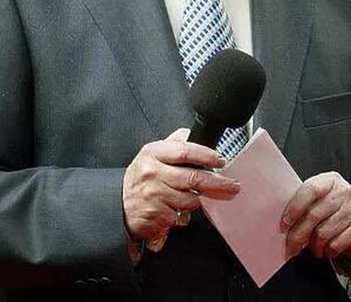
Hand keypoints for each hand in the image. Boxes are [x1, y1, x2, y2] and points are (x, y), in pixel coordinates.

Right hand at [123, 128, 239, 241]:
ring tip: (189, 196)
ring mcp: (154, 195)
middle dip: (218, 183)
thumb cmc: (140, 177)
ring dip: (196, 200)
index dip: (206, 155)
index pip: (185, 151)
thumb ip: (173, 143)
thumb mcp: (152, 154)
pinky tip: (175, 209)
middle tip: (233, 185)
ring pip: (191, 199)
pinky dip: (183, 215)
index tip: (220, 160)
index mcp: (153, 153)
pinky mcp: (156, 215)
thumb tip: (192, 134)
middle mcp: (152, 173)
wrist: (117, 203)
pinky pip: (181, 216)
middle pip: (193, 178)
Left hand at [282, 172, 350, 261]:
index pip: (310, 190)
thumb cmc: (333, 208)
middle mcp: (344, 192)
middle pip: (314, 215)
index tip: (284, 224)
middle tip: (290, 247)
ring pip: (323, 233)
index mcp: (330, 180)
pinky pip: (336, 245)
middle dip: (297, 235)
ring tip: (312, 247)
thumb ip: (305, 204)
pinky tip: (326, 249)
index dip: (295, 208)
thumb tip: (284, 223)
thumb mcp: (320, 199)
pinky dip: (327, 251)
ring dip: (313, 246)